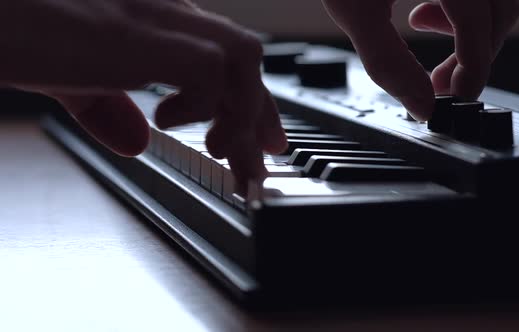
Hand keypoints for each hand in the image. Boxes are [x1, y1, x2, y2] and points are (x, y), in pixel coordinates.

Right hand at [1, 0, 286, 189]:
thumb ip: (106, 106)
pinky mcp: (133, 34)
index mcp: (156, 19)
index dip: (252, 102)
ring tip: (220, 151)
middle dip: (260, 117)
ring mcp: (152, 16)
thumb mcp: (69, 76)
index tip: (260, 142)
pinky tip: (168, 123)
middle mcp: (164, 10)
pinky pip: (204, 67)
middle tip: (257, 165)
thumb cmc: (16, 28)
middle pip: (244, 60)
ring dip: (241, 114)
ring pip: (240, 58)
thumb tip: (136, 142)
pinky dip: (201, 103)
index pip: (227, 58)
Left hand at [322, 0, 518, 119]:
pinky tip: (424, 7)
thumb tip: (421, 105)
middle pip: (498, 16)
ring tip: (421, 27)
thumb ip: (388, 62)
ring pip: (496, 0)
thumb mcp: (355, 10)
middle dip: (470, 55)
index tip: (454, 96)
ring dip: (468, 29)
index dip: (473, 70)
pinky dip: (462, 6)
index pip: (480, 27)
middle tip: (438, 80)